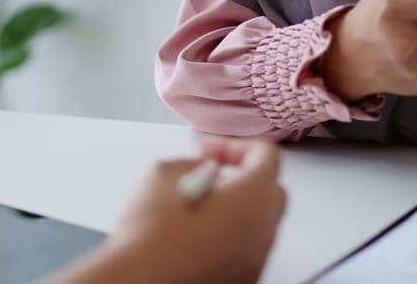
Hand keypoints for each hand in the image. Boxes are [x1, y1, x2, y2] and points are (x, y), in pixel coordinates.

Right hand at [64, 138, 284, 283]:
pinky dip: (226, 239)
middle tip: (209, 177)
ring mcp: (254, 263)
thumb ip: (191, 163)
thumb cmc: (148, 239)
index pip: (266, 156)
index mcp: (253, 199)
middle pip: (269, 192)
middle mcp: (262, 234)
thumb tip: (198, 170)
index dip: (234, 146)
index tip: (210, 152)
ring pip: (256, 225)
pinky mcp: (241, 282)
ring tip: (196, 209)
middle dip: (242, 177)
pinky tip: (195, 238)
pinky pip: (242, 252)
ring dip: (234, 210)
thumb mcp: (162, 174)